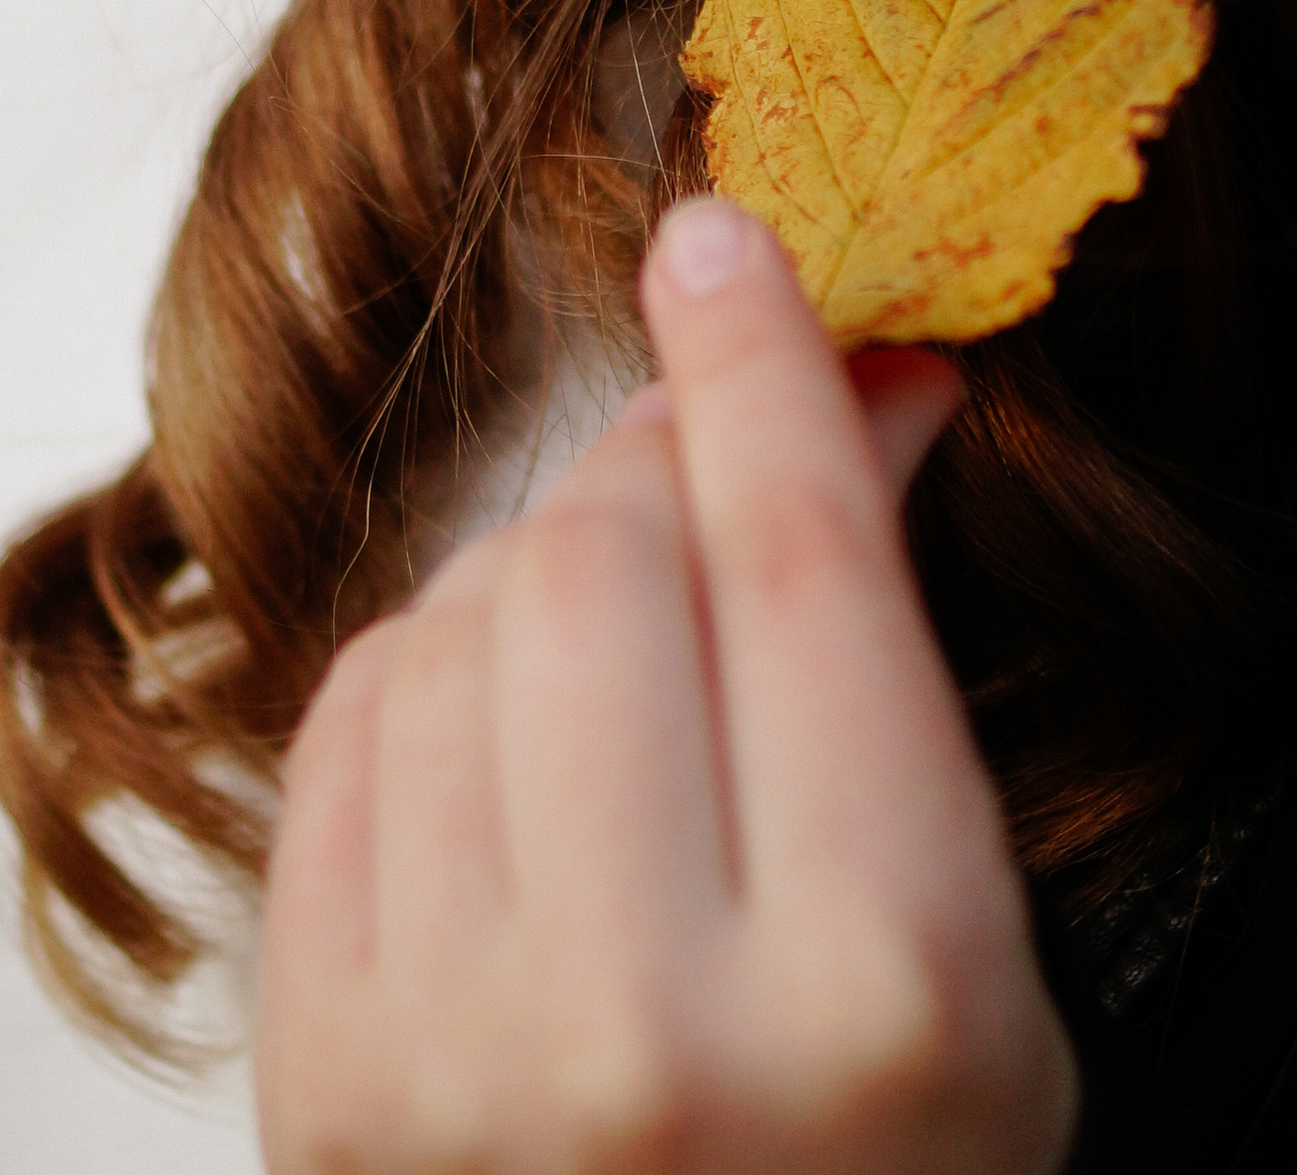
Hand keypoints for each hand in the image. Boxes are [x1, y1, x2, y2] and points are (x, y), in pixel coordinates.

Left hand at [255, 196, 1078, 1174]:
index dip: (766, 367)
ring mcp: (444, 1045)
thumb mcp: (982, 969)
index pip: (798, 568)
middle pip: (607, 560)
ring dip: (549, 572)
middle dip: (663, 465)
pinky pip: (352, 718)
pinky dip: (438, 672)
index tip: (727, 237)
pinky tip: (515, 742)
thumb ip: (899, 673)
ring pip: (463, 613)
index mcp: (872, 997)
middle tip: (711, 460)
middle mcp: (641, 1021)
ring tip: (628, 662)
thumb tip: (852, 389)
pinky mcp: (314, 1059)